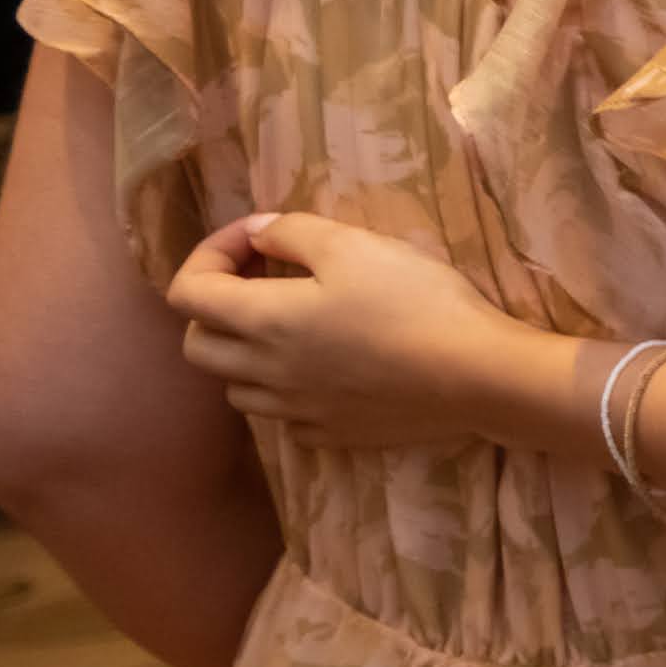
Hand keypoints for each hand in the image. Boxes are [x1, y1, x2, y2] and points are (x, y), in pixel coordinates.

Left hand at [166, 211, 539, 449]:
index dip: (209, 255)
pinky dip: (286, 392)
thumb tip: (258, 233)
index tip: (256, 239)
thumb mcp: (357, 245)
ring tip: (290, 330)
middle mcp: (265, 372)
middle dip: (215, 308)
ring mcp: (296, 410)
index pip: (187, 292)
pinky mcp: (331, 434)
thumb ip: (293, 232)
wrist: (478, 376)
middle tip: (262, 283)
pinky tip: (324, 373)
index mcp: (263, 321)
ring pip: (234, 388)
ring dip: (245, 355)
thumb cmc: (417, 302)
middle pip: (197, 346)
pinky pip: (284, 417)